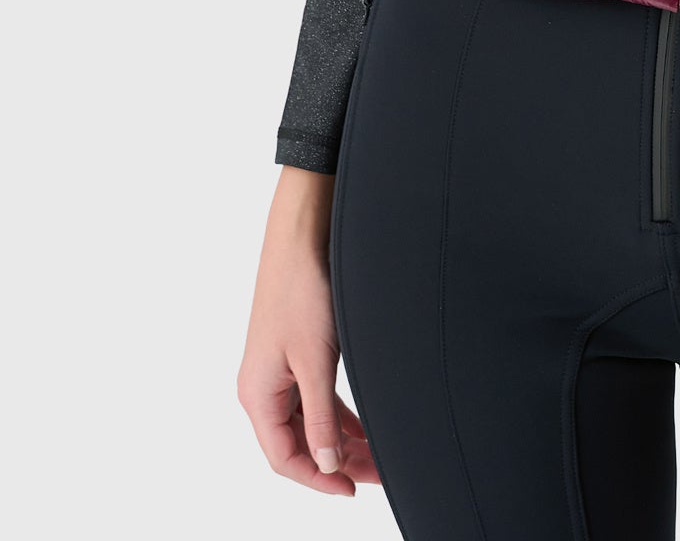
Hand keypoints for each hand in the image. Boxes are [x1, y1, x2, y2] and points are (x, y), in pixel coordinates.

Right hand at [236, 167, 379, 494]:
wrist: (303, 234)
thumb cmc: (301, 290)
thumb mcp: (315, 361)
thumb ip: (320, 417)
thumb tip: (328, 463)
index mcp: (258, 395)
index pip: (285, 458)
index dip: (318, 479)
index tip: (352, 490)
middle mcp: (264, 387)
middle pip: (299, 443)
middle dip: (336, 462)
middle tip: (377, 476)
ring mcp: (280, 369)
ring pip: (310, 421)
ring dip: (341, 439)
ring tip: (377, 457)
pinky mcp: (296, 352)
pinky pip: (316, 396)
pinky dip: (339, 414)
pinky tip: (364, 425)